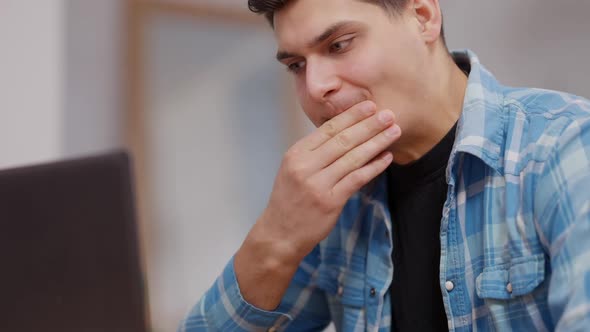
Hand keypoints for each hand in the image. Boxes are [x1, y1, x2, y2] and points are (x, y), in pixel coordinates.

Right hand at [260, 100, 400, 260]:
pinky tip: (386, 157)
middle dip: (368, 125)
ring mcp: (318, 184)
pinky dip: (374, 166)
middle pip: (342, 140)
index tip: (369, 106)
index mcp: (296, 154)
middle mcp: (305, 166)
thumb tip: (344, 133)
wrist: (280, 234)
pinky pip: (357, 179)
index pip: (327, 129)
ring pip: (353, 158)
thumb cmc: (289, 201)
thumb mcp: (293, 170)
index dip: (351, 116)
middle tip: (389, 114)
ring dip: (376, 143)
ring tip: (393, 131)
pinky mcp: (330, 202)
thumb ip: (314, 153)